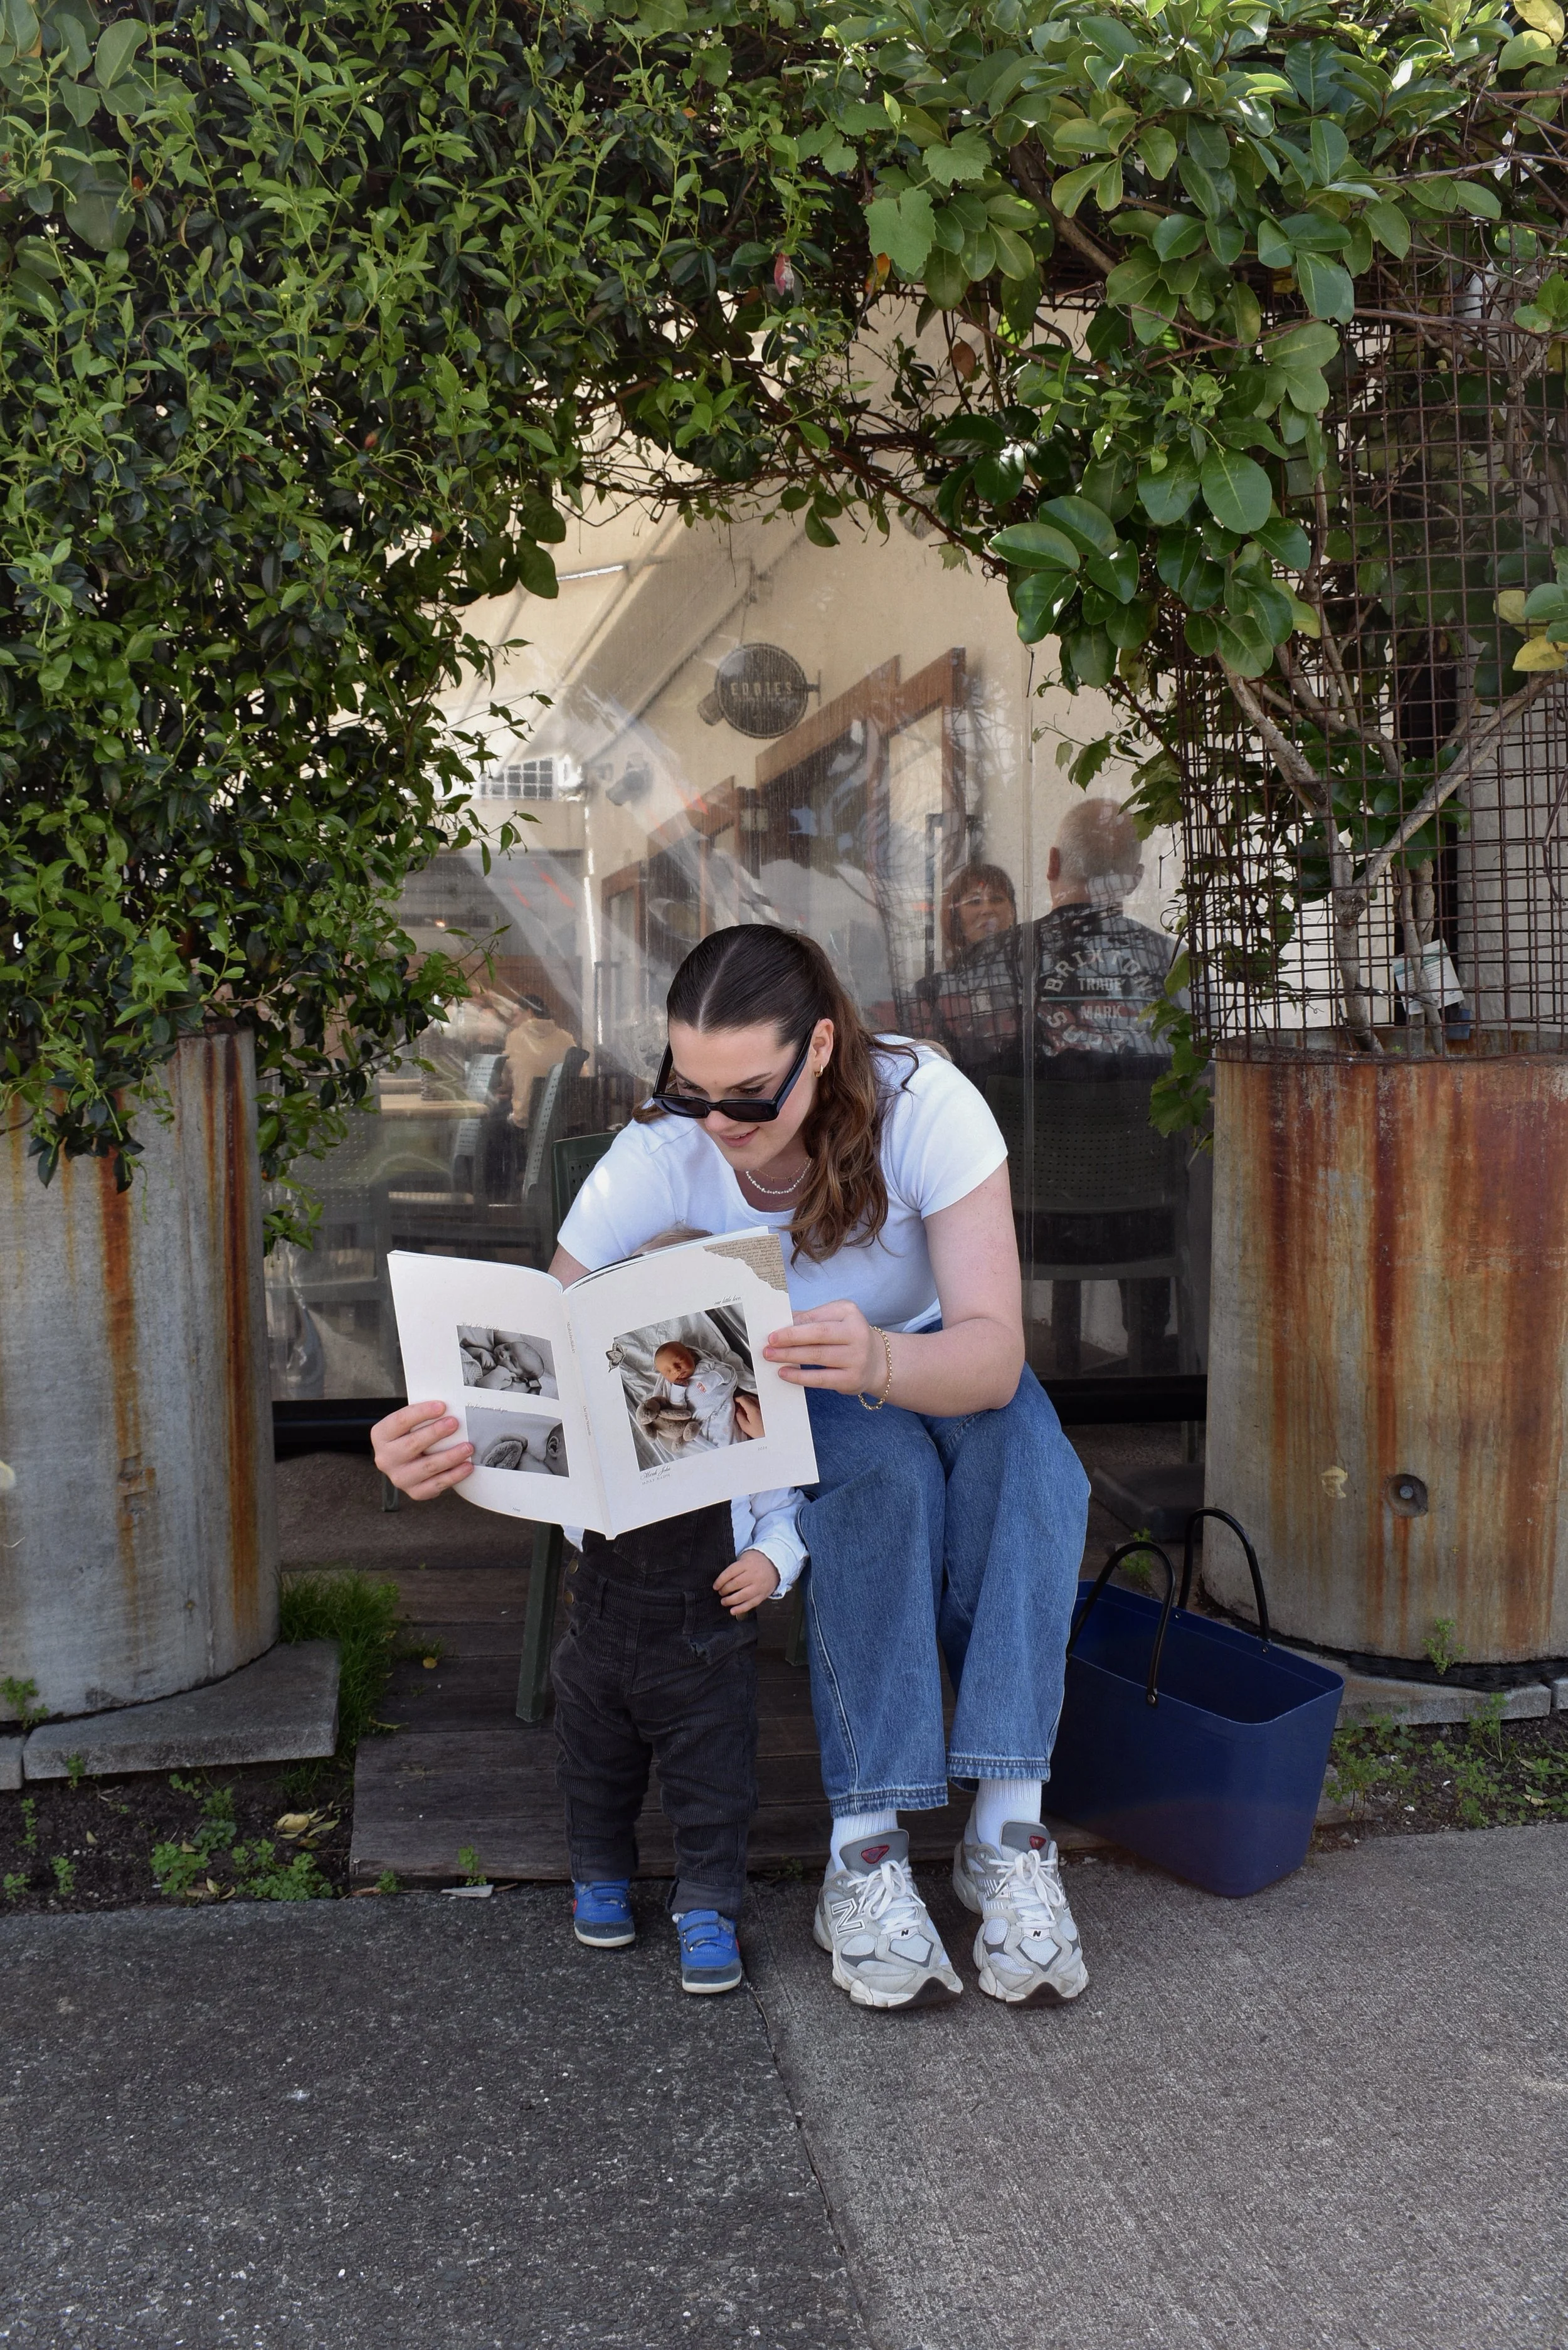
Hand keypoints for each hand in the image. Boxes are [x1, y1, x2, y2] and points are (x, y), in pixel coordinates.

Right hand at [371, 1400, 473, 1500]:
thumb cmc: (412, 1436)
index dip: (422, 1413)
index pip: (400, 1421)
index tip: (441, 1406)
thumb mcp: (410, 1423)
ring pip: (428, 1466)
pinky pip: (436, 1485)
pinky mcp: (414, 1491)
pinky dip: (454, 1475)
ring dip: (450, 1456)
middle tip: (455, 1423)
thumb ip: (424, 1415)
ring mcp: (399, 1477)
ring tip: (467, 1447)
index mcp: (381, 1435)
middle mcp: (386, 1458)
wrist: (408, 1462)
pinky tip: (466, 1466)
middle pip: (413, 1444)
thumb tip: (449, 1406)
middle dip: (436, 1433)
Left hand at [714, 1548, 779, 1615]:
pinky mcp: (763, 1595)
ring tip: (723, 1602)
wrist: (774, 1566)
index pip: (730, 1572)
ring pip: (743, 1595)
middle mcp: (754, 1575)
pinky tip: (733, 1611)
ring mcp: (759, 1586)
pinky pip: (751, 1604)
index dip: (720, 1580)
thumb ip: (735, 1568)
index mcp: (747, 1564)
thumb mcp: (745, 1558)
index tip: (715, 1586)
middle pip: (736, 1584)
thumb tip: (721, 1580)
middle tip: (720, 1592)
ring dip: (731, 1600)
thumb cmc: (755, 1562)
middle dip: (725, 1590)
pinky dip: (741, 1609)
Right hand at [733, 1392, 763, 1440]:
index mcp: (753, 1409)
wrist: (771, 1435)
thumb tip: (737, 1411)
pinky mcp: (765, 1408)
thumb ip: (739, 1417)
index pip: (742, 1398)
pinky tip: (750, 1410)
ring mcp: (763, 1406)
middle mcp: (759, 1405)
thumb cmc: (760, 1433)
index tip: (733, 1401)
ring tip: (743, 1408)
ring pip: (753, 1398)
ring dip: (746, 1400)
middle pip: (748, 1396)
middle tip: (736, 1405)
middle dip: (741, 1399)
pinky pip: (757, 1402)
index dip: (736, 1399)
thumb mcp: (746, 1427)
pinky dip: (752, 1403)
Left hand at [762, 1299, 881, 1394]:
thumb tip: (779, 1321)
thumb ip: (810, 1318)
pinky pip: (821, 1378)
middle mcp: (857, 1333)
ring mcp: (857, 1357)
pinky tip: (784, 1372)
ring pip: (818, 1356)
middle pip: (818, 1334)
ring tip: (771, 1356)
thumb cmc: (847, 1337)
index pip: (816, 1317)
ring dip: (790, 1356)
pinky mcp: (852, 1379)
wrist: (877, 1362)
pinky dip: (800, 1376)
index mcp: (849, 1312)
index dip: (793, 1325)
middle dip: (790, 1338)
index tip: (772, 1331)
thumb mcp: (834, 1319)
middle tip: (769, 1343)